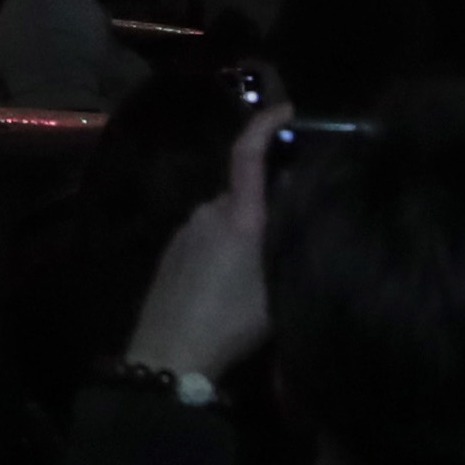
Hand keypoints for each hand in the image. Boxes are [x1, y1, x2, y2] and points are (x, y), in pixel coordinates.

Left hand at [125, 104, 285, 381]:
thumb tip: (295, 215)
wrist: (170, 354)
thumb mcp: (279, 288)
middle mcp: (209, 212)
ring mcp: (186, 231)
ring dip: (243, 234)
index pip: (248, 153)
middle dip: (265, 206)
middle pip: (243, 194)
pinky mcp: (171, 253)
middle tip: (289, 237)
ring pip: (225, 219)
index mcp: (238, 215)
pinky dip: (223, 249)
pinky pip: (206, 237)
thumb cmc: (231, 322)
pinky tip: (230, 286)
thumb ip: (287, 245)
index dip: (265, 124)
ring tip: (260, 274)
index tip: (286, 110)